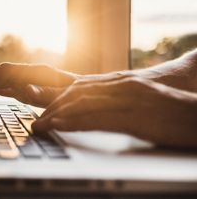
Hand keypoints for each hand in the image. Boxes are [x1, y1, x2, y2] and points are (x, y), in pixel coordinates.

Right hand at [0, 62, 78, 116]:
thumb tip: (28, 92)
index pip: (5, 72)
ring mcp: (25, 78)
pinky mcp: (23, 86)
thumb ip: (48, 94)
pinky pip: (1, 88)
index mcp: (38, 72)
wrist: (88, 94)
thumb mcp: (67, 98)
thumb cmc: (79, 98)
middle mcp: (29, 72)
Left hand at [32, 76, 196, 148]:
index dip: (59, 100)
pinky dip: (74, 121)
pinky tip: (60, 126)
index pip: (81, 88)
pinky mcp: (134, 116)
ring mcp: (127, 99)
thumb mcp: (139, 100)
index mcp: (121, 82)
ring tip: (41, 126)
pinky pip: (97, 118)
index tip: (45, 112)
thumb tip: (96, 112)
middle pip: (76, 94)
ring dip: (57, 115)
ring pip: (82, 103)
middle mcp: (121, 86)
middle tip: (38, 121)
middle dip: (53, 108)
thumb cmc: (170, 111)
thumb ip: (117, 101)